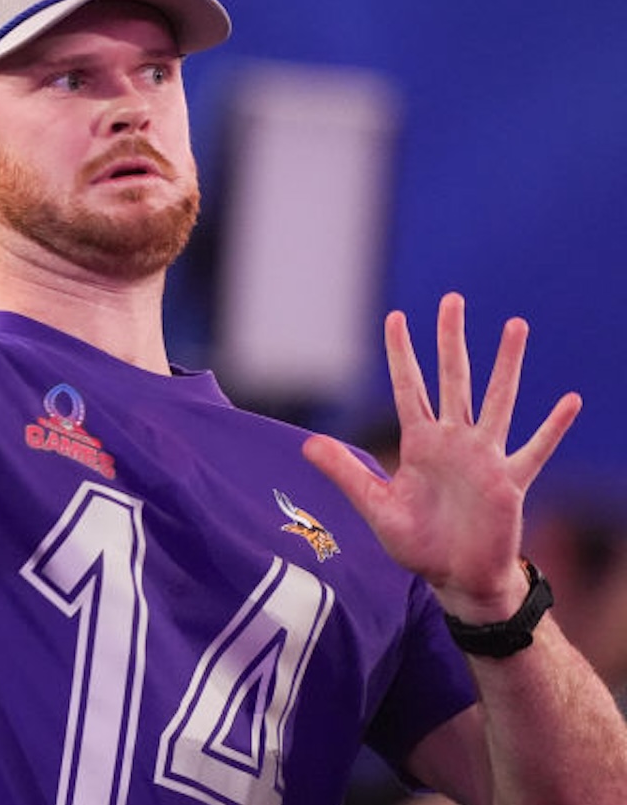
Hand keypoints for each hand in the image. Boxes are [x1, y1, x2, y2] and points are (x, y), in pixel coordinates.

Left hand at [303, 292, 581, 622]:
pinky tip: (571, 401)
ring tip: (515, 325)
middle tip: (452, 300)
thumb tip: (307, 444)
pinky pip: (534, 450)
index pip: (408, 387)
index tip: (395, 317)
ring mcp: (484, 458)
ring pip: (497, 400)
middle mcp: (453, 441)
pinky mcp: (510, 483)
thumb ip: (345, 473)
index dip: (402, 353)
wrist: (455, 579)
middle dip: (451, 340)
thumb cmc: (418, 544)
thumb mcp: (375, 506)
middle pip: (452, 378)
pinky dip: (552, 427)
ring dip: (507, 364)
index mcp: (419, 443)